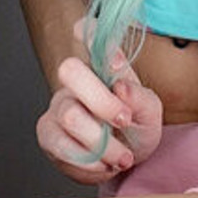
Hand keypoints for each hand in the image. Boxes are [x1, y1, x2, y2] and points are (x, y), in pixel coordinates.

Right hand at [36, 37, 162, 184]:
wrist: (123, 162)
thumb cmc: (136, 128)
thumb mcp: (150, 113)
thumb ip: (140, 97)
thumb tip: (121, 86)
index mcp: (102, 66)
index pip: (87, 33)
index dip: (88, 33)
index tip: (105, 52)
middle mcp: (75, 81)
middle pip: (69, 70)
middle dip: (102, 102)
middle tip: (125, 121)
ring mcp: (58, 107)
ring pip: (69, 116)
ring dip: (102, 143)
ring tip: (122, 157)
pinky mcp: (48, 135)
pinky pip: (62, 146)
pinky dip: (89, 162)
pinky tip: (103, 164)